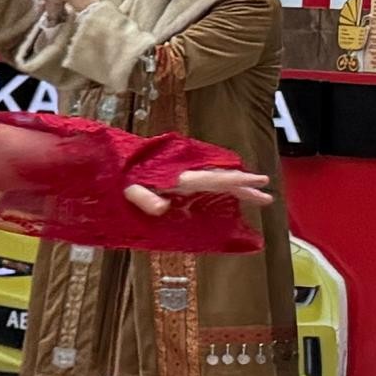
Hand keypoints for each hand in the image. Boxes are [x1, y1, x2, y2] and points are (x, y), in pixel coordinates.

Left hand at [124, 165, 271, 219]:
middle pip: (221, 178)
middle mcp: (184, 174)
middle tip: (267, 195)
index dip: (239, 181)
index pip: (214, 178)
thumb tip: (160, 209)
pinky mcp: (176, 179)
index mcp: (178, 176)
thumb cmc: (118, 180)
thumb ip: (144, 198)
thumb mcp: (128, 190)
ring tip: (257, 196)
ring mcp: (182, 176)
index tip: (261, 181)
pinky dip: (221, 187)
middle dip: (245, 186)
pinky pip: (205, 183)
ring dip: (236, 187)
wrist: (108, 166)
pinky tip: (228, 196)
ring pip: (216, 179)